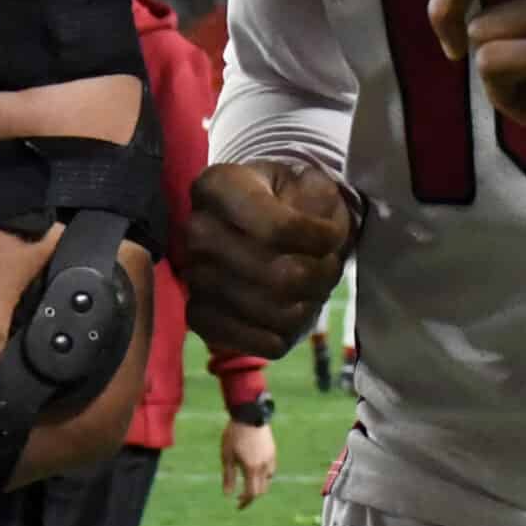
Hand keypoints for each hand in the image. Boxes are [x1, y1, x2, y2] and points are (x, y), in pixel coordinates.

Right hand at [182, 161, 352, 357]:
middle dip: (320, 274)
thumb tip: (321, 223)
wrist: (252, 224)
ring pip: (276, 312)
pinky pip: (258, 343)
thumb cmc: (284, 200)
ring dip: (309, 304)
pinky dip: (286, 333)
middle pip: (280, 276)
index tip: (332, 236)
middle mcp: (196, 231)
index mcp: (217, 187)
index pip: (277, 230)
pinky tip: (290, 313)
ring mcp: (193, 276)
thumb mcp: (306, 182)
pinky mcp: (199, 317)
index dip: (319, 239)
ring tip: (313, 286)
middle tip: (329, 264)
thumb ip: (320, 197)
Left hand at [219, 420, 276, 509]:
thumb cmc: (234, 434)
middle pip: (261, 489)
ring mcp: (270, 458)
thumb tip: (228, 494)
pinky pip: (271, 469)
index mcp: (251, 468)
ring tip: (247, 482)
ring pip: (267, 480)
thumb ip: (228, 476)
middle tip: (240, 496)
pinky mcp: (273, 451)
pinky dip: (264, 475)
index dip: (245, 502)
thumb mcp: (227, 456)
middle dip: (251, 495)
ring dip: (258, 485)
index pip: (251, 494)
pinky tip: (255, 469)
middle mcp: (264, 466)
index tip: (237, 505)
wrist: (248, 414)